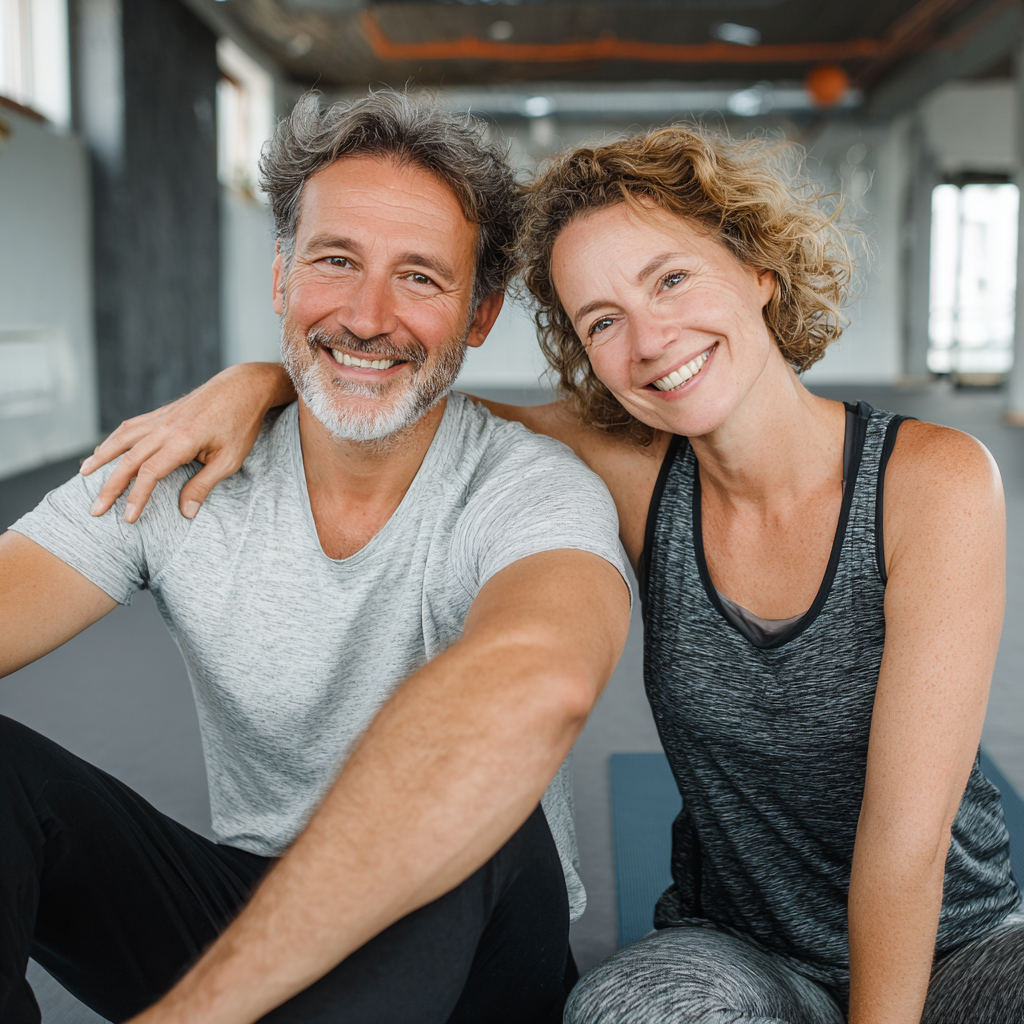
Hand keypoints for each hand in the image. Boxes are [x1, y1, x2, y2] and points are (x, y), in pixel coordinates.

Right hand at [81, 363, 294, 521]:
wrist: (243, 387)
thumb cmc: (241, 424)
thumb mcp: (230, 459)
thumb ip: (204, 485)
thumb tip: (185, 512)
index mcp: (182, 441)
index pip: (148, 473)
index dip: (136, 497)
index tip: (128, 518)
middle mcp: (165, 428)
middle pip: (128, 460)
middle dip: (109, 487)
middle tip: (95, 510)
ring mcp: (161, 418)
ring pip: (122, 439)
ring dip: (101, 457)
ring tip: (84, 474)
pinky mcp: (163, 413)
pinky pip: (131, 427)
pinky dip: (114, 439)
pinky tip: (105, 448)